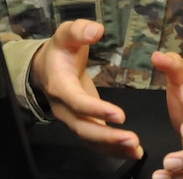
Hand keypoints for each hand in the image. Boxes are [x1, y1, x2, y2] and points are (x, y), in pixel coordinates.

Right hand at [31, 20, 143, 160]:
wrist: (46, 66)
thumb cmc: (61, 49)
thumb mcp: (67, 33)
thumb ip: (80, 30)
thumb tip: (96, 30)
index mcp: (60, 85)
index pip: (77, 102)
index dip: (96, 110)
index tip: (120, 115)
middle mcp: (64, 107)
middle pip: (83, 127)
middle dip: (107, 136)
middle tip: (132, 139)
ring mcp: (71, 118)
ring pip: (89, 139)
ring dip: (112, 146)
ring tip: (136, 149)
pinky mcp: (81, 122)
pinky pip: (94, 141)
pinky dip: (111, 148)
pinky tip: (131, 151)